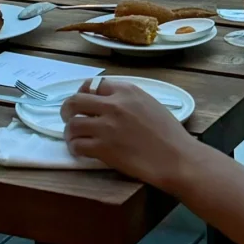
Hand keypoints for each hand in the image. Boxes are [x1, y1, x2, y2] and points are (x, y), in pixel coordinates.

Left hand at [61, 79, 202, 189]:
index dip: (85, 93)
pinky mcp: (103, 148)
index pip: (95, 85)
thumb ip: (128, 100)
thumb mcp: (150, 104)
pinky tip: (79, 151)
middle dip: (67, 109)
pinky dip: (75, 148)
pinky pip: (78, 145)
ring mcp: (106, 127)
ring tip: (73, 138)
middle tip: (68, 117)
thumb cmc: (169, 133)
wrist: (176, 158)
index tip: (84, 102)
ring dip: (69, 132)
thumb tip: (109, 102)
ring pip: (72, 124)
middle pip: (76, 101)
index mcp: (127, 91)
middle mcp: (113, 105)